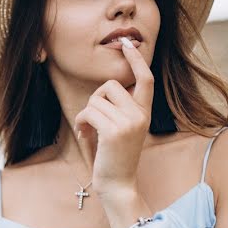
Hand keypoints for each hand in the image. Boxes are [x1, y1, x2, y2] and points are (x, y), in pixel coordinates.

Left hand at [74, 39, 154, 197]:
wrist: (117, 184)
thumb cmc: (113, 157)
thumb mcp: (121, 130)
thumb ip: (117, 109)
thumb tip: (104, 91)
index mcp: (145, 113)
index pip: (146, 79)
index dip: (136, 59)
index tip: (126, 43)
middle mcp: (140, 115)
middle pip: (110, 86)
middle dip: (95, 100)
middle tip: (92, 120)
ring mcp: (129, 122)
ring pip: (96, 99)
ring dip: (85, 114)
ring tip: (88, 131)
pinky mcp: (114, 131)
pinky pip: (88, 112)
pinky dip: (80, 122)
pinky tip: (84, 135)